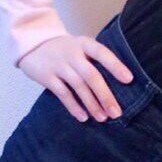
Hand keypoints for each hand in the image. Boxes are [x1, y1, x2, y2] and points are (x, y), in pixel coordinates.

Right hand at [18, 33, 133, 121]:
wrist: (32, 44)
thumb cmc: (65, 50)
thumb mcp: (80, 47)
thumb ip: (95, 61)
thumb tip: (117, 87)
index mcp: (84, 44)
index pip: (102, 53)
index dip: (115, 66)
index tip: (129, 79)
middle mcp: (72, 53)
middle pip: (91, 75)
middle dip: (105, 95)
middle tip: (116, 112)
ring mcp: (58, 65)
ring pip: (78, 86)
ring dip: (91, 104)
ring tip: (102, 118)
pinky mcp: (46, 76)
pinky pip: (63, 94)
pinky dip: (74, 106)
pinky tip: (83, 117)